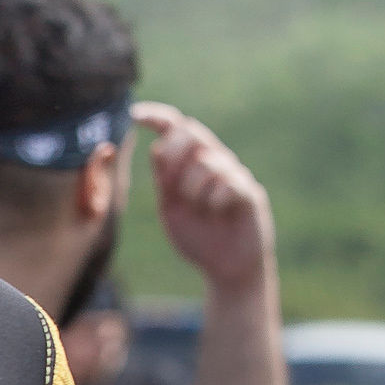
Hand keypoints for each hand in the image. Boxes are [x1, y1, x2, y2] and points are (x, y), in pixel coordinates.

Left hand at [133, 101, 273, 297]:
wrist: (226, 270)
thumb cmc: (199, 238)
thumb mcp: (171, 209)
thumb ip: (164, 181)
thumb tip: (156, 147)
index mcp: (192, 163)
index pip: (176, 128)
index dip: (156, 117)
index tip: (134, 115)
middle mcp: (215, 161)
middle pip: (191, 131)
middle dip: (173, 153)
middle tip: (169, 185)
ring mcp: (234, 175)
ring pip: (205, 161)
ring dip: (192, 189)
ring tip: (199, 210)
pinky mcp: (249, 193)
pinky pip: (226, 184)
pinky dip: (213, 201)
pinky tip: (218, 215)